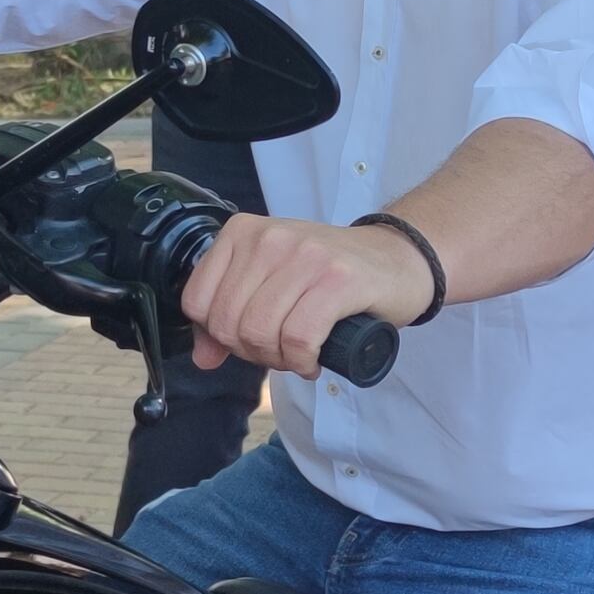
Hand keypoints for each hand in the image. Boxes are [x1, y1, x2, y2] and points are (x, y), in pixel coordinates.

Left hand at [179, 214, 432, 377]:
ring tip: (298, 355)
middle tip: (280, 352)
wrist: (396, 259)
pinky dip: (302, 361)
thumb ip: (231, 314)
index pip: (196, 301)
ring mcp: (304, 256)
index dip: (218, 336)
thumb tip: (202, 358)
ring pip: (259, 332)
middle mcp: (270, 238)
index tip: (248, 339)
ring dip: (278, 360)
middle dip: (251, 352)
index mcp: (243, 232)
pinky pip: (297, 338)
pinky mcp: (337, 280)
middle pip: (228, 322)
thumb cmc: (330, 275)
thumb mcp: (271, 284)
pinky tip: (312, 360)